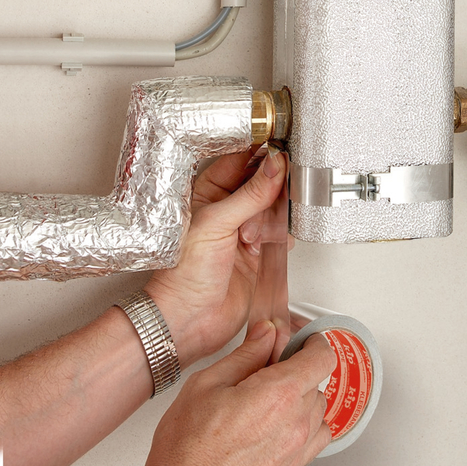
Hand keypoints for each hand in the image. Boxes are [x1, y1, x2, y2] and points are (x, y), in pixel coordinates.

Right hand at [101, 321, 334, 465]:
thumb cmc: (185, 455)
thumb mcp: (206, 385)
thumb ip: (244, 355)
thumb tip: (265, 334)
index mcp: (278, 394)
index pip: (321, 356)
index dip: (313, 340)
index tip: (300, 337)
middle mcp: (295, 422)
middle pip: (317, 380)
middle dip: (296, 366)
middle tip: (266, 365)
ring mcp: (297, 450)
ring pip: (316, 408)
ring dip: (300, 395)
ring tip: (265, 396)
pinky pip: (315, 436)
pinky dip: (304, 423)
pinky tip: (277, 421)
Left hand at [144, 149, 286, 368]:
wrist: (188, 322)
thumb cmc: (182, 277)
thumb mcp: (217, 225)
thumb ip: (250, 194)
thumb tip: (274, 165)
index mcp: (206, 192)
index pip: (238, 158)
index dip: (259, 150)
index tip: (280, 143)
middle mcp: (225, 208)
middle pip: (260, 179)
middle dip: (273, 183)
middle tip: (282, 184)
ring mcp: (243, 229)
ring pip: (273, 204)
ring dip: (276, 211)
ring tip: (265, 225)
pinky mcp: (258, 251)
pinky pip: (280, 231)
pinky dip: (284, 232)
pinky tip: (276, 239)